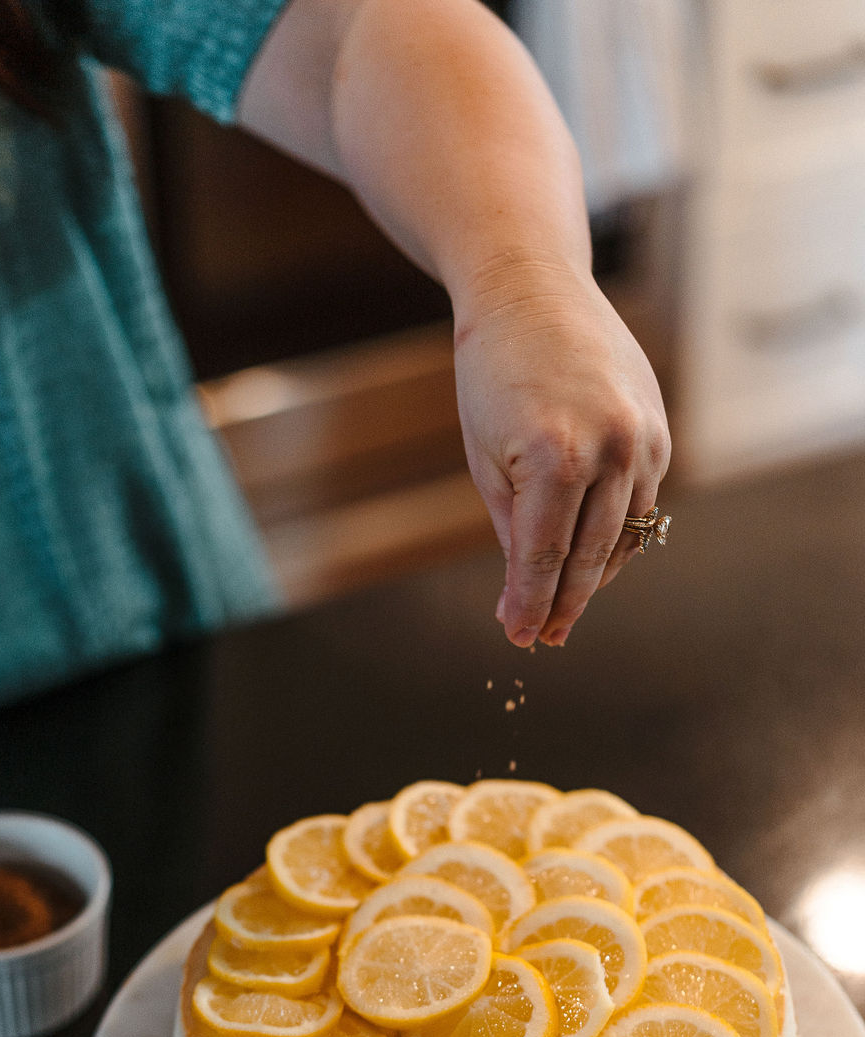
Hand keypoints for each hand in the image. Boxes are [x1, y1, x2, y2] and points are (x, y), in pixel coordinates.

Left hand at [453, 254, 670, 646]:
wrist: (533, 290)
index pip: (544, 556)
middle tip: (543, 638)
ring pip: (624, 535)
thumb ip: (511, 525)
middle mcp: (610, 449)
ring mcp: (643, 439)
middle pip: (590, 556)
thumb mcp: (485, 456)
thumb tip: (527, 585)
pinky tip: (595, 560)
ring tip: (565, 610)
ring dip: (595, 577)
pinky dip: (619, 535)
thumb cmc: (492, 373)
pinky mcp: (660, 431)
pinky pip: (643, 503)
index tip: (518, 637)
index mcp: (555, 457)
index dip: (530, 603)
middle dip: (563, 603)